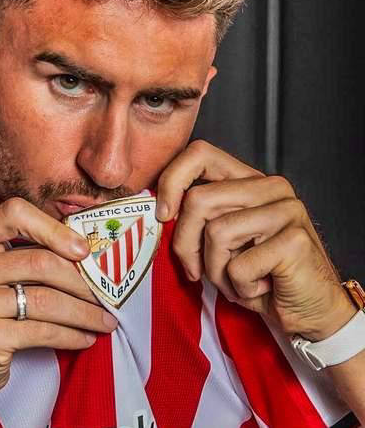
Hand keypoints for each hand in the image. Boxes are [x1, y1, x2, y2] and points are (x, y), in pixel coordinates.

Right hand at [0, 197, 117, 407]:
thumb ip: (22, 257)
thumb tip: (84, 253)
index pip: (13, 213)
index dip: (53, 228)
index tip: (83, 250)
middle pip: (38, 262)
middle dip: (81, 281)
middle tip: (106, 295)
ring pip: (44, 300)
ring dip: (83, 312)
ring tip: (104, 320)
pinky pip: (39, 331)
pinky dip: (70, 335)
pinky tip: (84, 338)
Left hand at [156, 140, 354, 340]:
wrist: (309, 313)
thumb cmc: (258, 276)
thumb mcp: (219, 241)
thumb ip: (196, 217)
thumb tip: (158, 209)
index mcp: (248, 180)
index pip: (199, 154)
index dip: (172, 180)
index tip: (163, 214)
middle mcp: (271, 187)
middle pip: (198, 200)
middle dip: (186, 244)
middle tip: (198, 270)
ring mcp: (286, 210)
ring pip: (215, 233)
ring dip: (216, 270)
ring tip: (238, 279)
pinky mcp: (295, 239)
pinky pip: (239, 265)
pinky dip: (240, 287)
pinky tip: (261, 288)